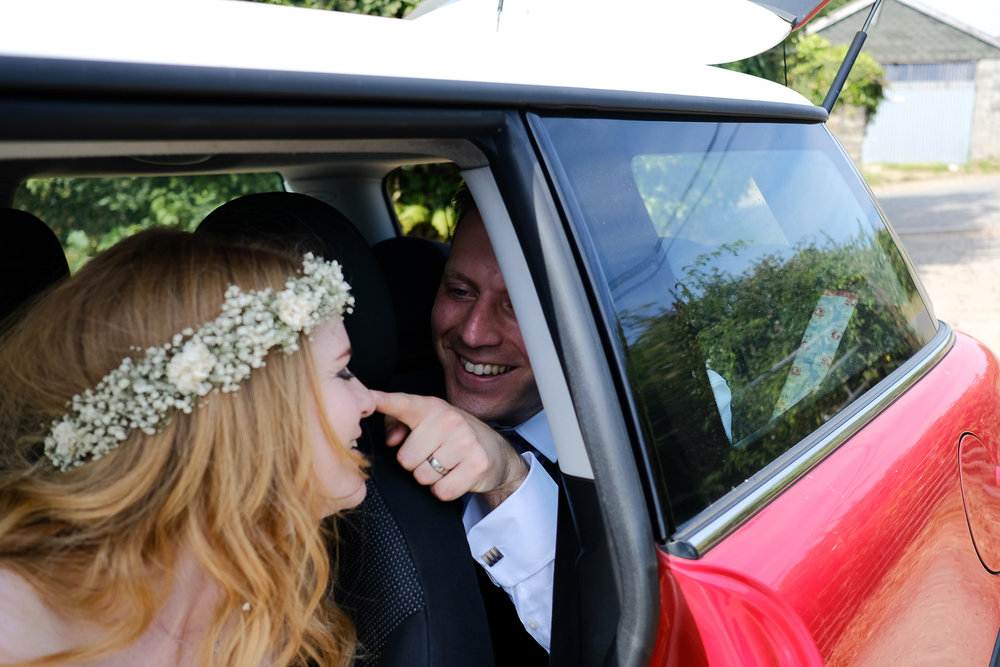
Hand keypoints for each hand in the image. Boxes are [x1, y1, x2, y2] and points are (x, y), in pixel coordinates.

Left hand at [374, 390, 528, 507]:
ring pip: (422, 476)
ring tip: (446, 465)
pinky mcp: (477, 464)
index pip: (403, 404)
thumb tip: (392, 440)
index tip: (369, 398)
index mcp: (432, 407)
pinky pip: (442, 490)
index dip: (383, 401)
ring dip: (430, 478)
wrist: (497, 452)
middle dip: (416, 464)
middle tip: (434, 455)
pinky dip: (445, 490)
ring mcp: (465, 441)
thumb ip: (398, 424)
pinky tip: (456, 476)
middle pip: (405, 458)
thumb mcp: (427, 423)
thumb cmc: (452, 437)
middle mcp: (449, 420)